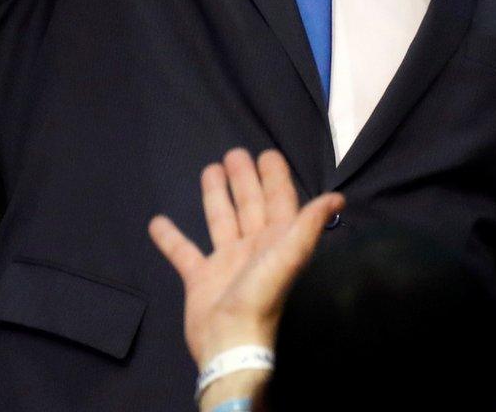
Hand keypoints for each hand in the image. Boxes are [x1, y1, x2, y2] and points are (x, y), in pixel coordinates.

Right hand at [148, 149, 342, 369]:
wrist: (231, 343)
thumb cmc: (261, 297)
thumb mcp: (289, 256)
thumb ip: (309, 224)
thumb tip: (338, 198)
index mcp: (276, 241)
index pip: (279, 201)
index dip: (276, 177)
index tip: (267, 153)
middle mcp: (253, 248)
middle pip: (249, 205)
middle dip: (244, 179)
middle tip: (234, 154)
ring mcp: (226, 263)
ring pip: (221, 220)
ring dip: (216, 196)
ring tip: (210, 169)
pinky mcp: (200, 278)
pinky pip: (183, 252)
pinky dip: (170, 238)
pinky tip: (157, 222)